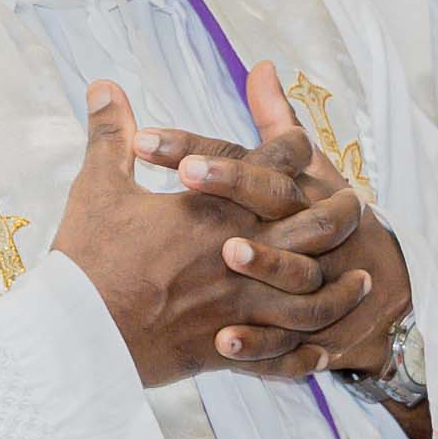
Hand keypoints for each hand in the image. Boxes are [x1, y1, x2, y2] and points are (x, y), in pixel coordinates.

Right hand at [58, 79, 363, 384]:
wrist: (78, 332)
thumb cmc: (88, 258)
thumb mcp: (98, 186)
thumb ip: (109, 134)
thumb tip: (104, 84)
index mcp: (215, 210)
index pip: (274, 166)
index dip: (293, 150)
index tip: (302, 144)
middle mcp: (239, 254)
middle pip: (314, 229)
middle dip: (339, 216)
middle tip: (355, 208)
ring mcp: (238, 304)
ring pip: (310, 297)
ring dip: (339, 289)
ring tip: (360, 281)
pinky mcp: (227, 348)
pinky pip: (281, 354)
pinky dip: (305, 351)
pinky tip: (320, 350)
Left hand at [207, 62, 414, 373]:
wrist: (381, 294)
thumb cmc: (326, 220)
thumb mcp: (308, 173)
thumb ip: (276, 122)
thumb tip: (261, 65)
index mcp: (296, 188)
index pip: (249, 157)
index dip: (201, 148)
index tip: (145, 140)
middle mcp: (305, 228)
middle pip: (271, 199)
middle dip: (232, 184)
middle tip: (182, 176)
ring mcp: (312, 282)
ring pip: (292, 270)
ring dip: (264, 261)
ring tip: (223, 251)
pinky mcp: (309, 333)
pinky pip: (288, 344)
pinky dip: (260, 345)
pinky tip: (223, 343)